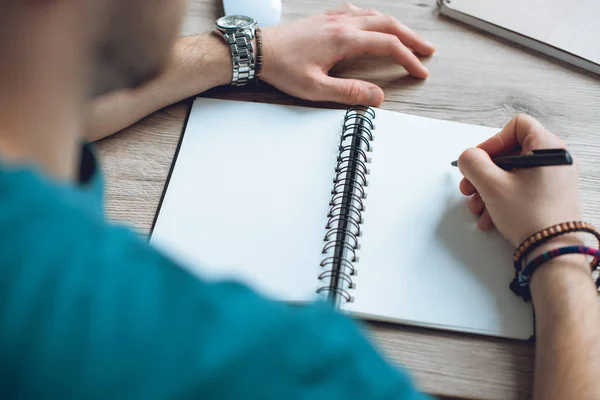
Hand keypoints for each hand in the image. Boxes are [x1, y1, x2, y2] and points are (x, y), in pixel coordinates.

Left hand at [260, 4, 434, 105]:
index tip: (420, 72)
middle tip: (427, 51)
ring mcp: (334, 18)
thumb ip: (348, 93)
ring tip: (408, 38)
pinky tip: (373, 23)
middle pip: (388, 25)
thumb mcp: (315, 89)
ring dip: (395, 27)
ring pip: (375, 15)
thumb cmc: (282, 69)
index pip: (388, 46)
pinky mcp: (325, 18)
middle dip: (411, 38)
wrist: (257, 50)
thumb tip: (377, 97)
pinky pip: (358, 11)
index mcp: (344, 40)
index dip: (408, 59)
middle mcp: (343, 24)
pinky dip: (374, 17)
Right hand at [457, 115, 580, 247]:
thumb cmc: (530, 216)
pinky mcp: (552, 196)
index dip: (492, 142)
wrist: (553, 251)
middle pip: (510, 152)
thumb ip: (473, 163)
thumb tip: (468, 157)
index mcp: (548, 148)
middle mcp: (556, 160)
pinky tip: (489, 218)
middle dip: (484, 172)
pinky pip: (521, 189)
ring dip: (488, 189)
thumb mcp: (492, 185)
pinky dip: (502, 199)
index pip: (517, 126)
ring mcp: (555, 179)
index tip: (478, 161)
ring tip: (477, 208)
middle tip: (469, 187)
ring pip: (512, 174)